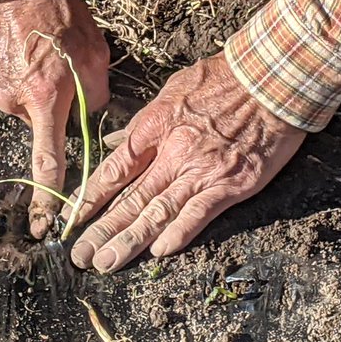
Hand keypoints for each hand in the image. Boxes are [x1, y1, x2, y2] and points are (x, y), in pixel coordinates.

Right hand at [0, 0, 109, 236]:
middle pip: (36, 123)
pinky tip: (11, 50)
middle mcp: (11, 100)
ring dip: (25, 88)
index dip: (48, 200)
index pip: (48, 162)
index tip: (45, 229)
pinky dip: (4, 77)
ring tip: (31, 52)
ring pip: (15, 106)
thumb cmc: (60, 13)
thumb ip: (95, 95)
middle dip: (48, 105)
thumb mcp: (95, 52)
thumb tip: (90, 117)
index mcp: (46, 97)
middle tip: (53, 67)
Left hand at [69, 55, 305, 271]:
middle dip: (101, 230)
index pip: (114, 169)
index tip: (70, 219)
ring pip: (158, 211)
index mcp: (155, 127)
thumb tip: (116, 141)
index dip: (90, 198)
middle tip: (79, 257)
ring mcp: (201, 170)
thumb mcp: (173, 90)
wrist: (270, 78)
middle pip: (130, 198)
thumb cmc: (224, 78)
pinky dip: (179, 233)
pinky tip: (158, 252)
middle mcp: (172, 153)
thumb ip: (144, 122)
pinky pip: (199, 213)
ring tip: (105, 263)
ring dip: (129, 240)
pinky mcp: (231, 183)